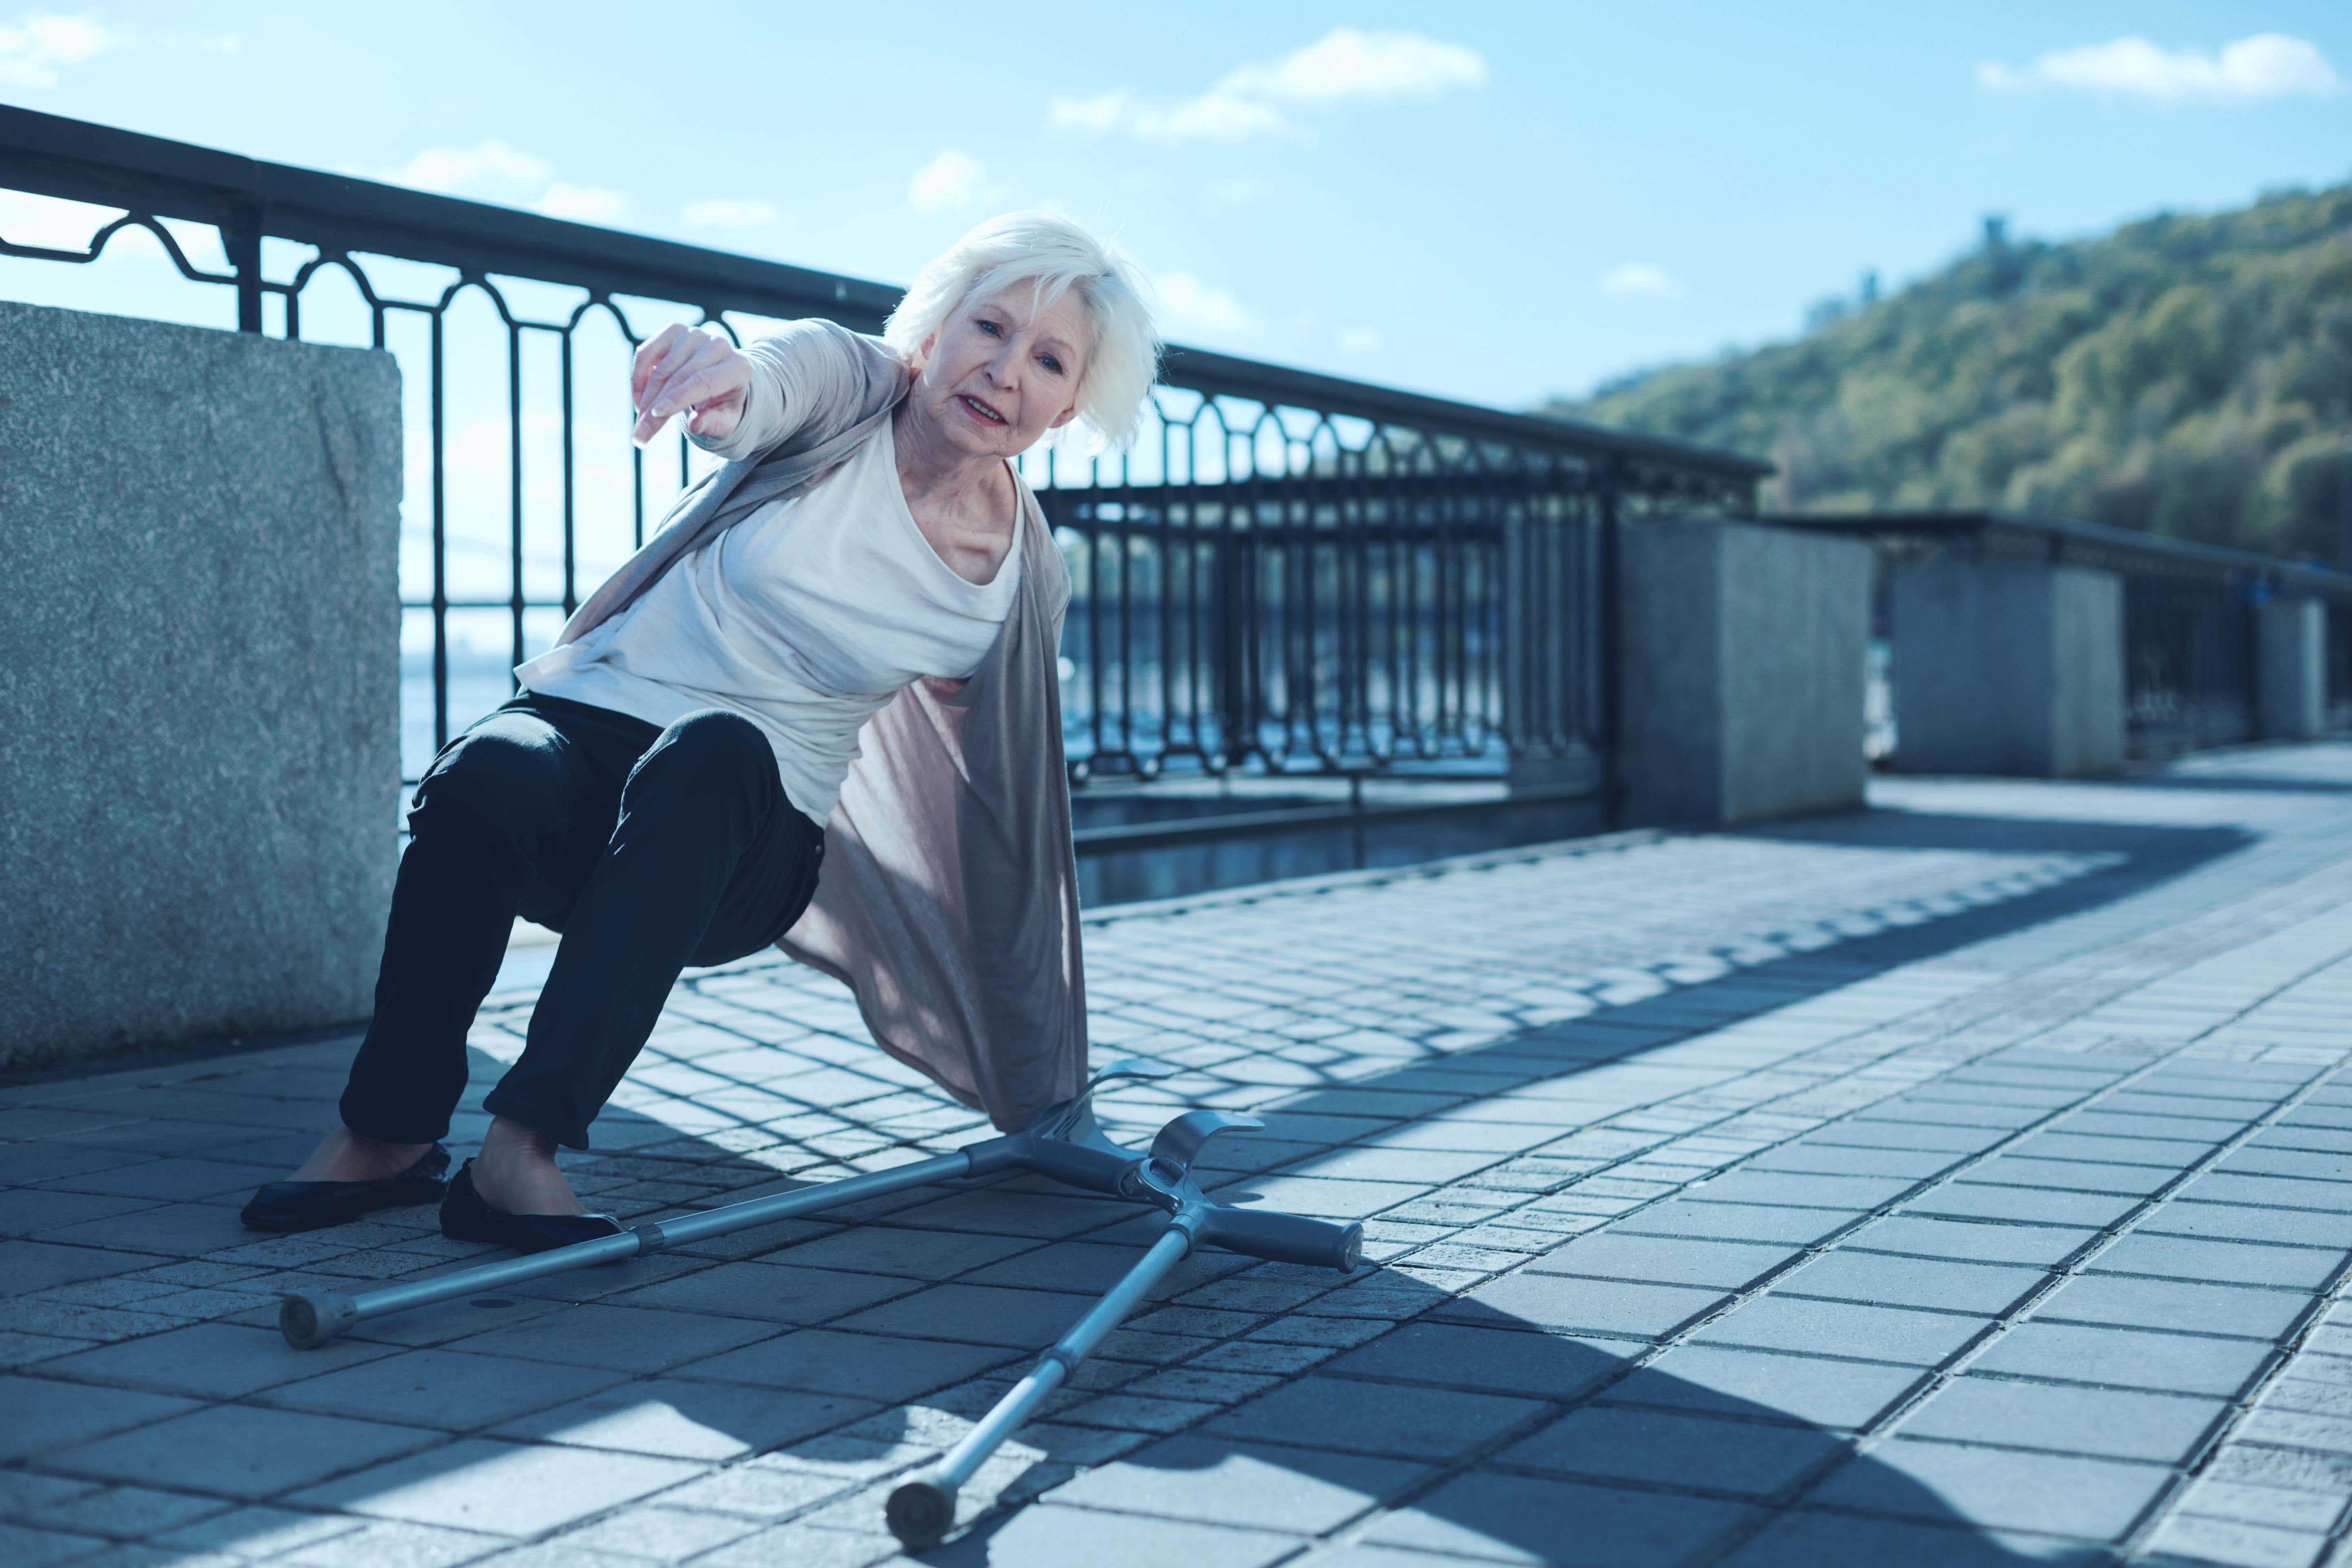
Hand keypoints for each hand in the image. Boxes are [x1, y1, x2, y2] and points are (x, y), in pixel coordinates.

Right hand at [631, 324, 751, 445]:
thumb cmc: (723, 406)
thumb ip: (712, 424)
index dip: (677, 398)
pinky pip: (646, 353)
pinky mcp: (674, 331)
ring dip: (646, 397)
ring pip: (661, 368)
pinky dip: (638, 378)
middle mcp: (718, 345)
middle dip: (655, 407)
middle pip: (679, 377)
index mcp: (737, 368)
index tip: (655, 416)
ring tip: (641, 423)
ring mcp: (694, 335)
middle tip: (640, 433)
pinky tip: (640, 400)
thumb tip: (694, 424)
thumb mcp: (725, 422)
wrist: (721, 381)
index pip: (703, 381)